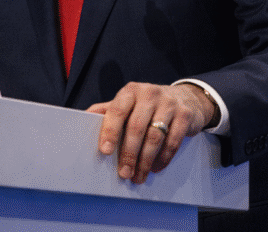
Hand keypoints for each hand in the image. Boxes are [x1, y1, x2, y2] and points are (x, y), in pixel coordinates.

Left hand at [87, 82, 216, 183]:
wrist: (185, 97)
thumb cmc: (148, 104)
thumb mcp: (128, 102)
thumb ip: (108, 110)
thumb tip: (81, 119)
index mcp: (130, 92)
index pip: (117, 111)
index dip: (110, 131)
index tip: (105, 151)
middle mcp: (149, 94)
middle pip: (136, 127)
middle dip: (129, 153)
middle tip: (124, 173)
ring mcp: (169, 104)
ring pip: (155, 136)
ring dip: (145, 160)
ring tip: (139, 175)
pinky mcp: (185, 115)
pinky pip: (173, 141)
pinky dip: (163, 158)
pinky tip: (156, 168)